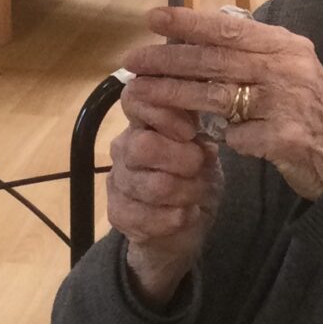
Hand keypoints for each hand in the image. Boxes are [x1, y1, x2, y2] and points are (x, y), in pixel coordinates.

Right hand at [107, 87, 223, 305]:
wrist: (185, 224)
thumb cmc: (196, 177)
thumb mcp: (206, 149)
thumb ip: (199, 129)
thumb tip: (199, 119)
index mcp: (143, 123)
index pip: (134, 98)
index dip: (163, 112)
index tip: (189, 131)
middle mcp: (123, 148)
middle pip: (143, 146)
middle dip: (183, 160)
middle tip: (199, 167)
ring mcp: (117, 181)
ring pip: (155, 186)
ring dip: (187, 192)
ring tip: (198, 194)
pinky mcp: (117, 214)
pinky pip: (148, 217)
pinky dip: (177, 218)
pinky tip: (186, 214)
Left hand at [121, 5, 322, 205]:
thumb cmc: (313, 114)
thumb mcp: (293, 71)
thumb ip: (256, 54)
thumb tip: (208, 31)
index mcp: (287, 47)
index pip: (230, 28)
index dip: (188, 21)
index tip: (153, 17)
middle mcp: (288, 69)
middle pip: (215, 60)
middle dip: (168, 59)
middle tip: (133, 60)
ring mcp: (287, 103)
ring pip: (215, 96)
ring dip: (173, 96)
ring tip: (141, 94)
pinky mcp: (284, 138)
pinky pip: (236, 136)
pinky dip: (219, 139)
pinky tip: (205, 143)